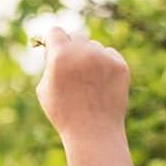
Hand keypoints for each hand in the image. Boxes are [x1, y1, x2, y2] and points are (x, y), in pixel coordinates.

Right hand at [35, 26, 129, 140]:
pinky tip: (100, 86)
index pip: (55, 32)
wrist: (94, 133)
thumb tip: (55, 48)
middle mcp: (83, 51)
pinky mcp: (120, 65)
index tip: (53, 49)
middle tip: (71, 68)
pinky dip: (105, 66)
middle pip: (76, 35)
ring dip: (89, 58)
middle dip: (72, 48)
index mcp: (60, 56)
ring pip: (94, 46)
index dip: (52, 42)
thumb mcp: (45, 90)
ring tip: (87, 85)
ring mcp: (104, 57)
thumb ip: (50, 65)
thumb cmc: (64, 115)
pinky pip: (109, 55)